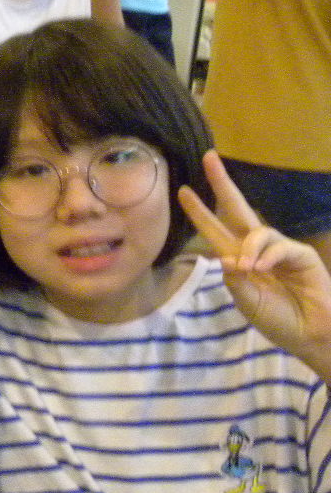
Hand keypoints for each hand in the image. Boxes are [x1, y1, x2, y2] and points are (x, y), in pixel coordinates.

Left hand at [179, 151, 330, 376]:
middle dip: (222, 184)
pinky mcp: (301, 255)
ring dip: (249, 248)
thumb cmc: (277, 320)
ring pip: (258, 231)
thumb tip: (224, 257)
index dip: (200, 211)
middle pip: (238, 209)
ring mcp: (279, 250)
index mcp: (238, 260)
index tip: (182, 190)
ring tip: (248, 270)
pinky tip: (261, 269)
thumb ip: (235, 280)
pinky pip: (280, 246)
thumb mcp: (247, 302)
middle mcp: (256, 250)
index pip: (215, 229)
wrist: (309, 334)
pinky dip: (267, 256)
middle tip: (209, 158)